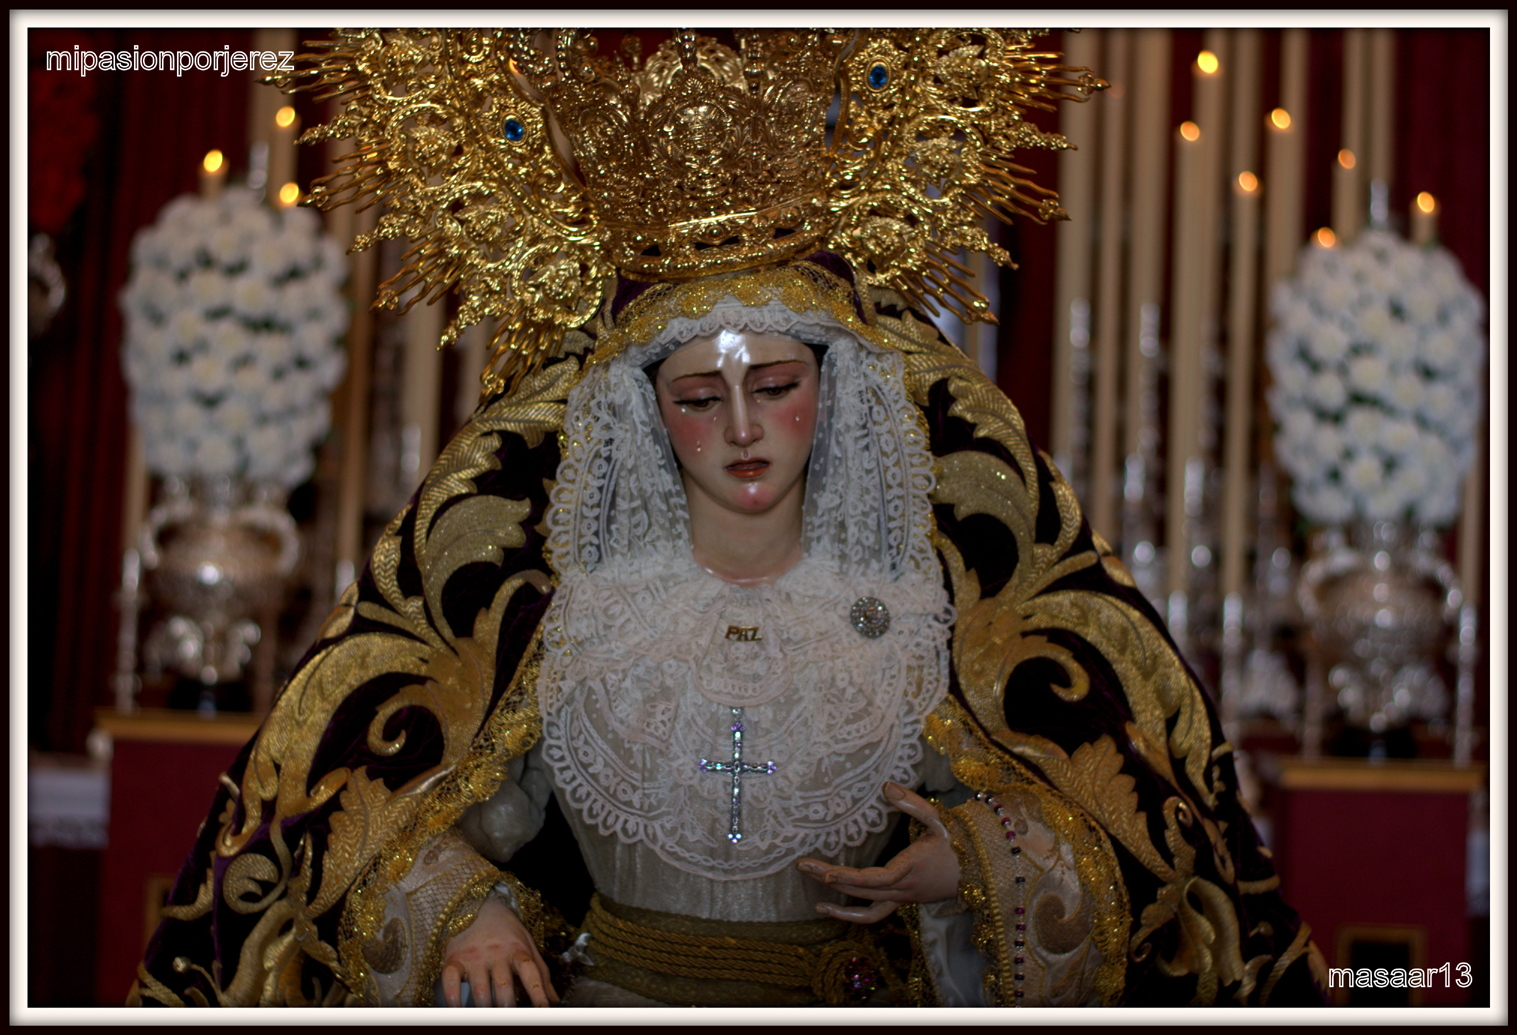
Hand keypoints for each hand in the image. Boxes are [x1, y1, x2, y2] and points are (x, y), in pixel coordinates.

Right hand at [439, 895, 558, 1006]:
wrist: (482, 907)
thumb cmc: (509, 935)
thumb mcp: (529, 949)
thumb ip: (541, 976)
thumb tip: (555, 1003)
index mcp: (519, 951)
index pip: (531, 974)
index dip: (538, 993)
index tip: (542, 1010)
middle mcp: (498, 953)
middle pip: (504, 985)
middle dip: (507, 1005)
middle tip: (508, 1017)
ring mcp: (475, 956)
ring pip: (480, 989)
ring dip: (484, 1007)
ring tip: (487, 1018)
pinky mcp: (454, 958)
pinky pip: (451, 981)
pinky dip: (453, 998)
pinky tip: (457, 1009)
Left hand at [795, 781, 959, 922]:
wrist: (975, 872)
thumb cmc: (953, 843)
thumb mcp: (935, 819)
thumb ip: (912, 803)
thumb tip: (886, 785)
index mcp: (910, 867)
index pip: (876, 878)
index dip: (849, 879)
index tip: (826, 873)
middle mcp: (904, 888)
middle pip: (862, 890)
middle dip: (830, 879)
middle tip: (801, 866)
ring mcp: (902, 899)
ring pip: (867, 908)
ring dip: (839, 904)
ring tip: (814, 898)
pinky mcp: (900, 903)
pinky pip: (874, 915)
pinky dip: (852, 916)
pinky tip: (829, 908)